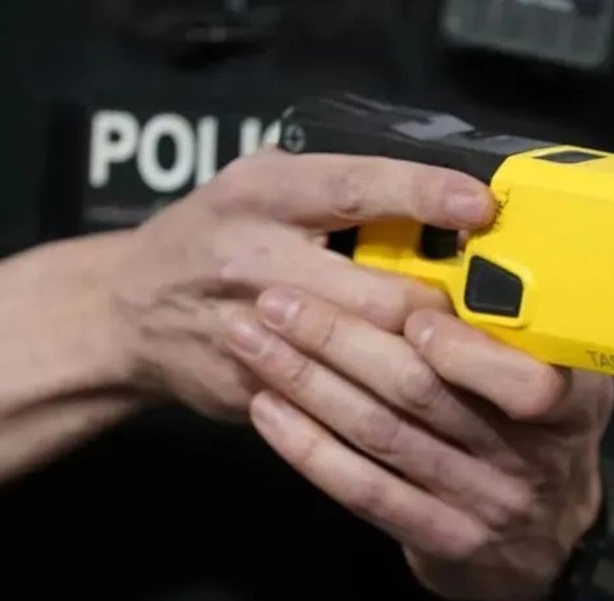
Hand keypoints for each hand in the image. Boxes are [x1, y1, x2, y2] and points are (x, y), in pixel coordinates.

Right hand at [105, 148, 495, 420]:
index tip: (480, 207)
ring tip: (461, 361)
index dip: (424, 196)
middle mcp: (250, 256)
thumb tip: (443, 197)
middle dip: (443, 312)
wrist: (127, 310)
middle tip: (486, 316)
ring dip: (422, 363)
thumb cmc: (217, 234)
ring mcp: (245, 329)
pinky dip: (378, 400)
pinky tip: (409, 398)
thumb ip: (336, 189)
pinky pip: (332, 401)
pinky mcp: (246, 385)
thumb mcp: (262, 187)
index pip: (355, 187)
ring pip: (363, 358)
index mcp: (262, 194)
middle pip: (378, 294)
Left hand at [220, 286, 613, 600]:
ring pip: (380, 434)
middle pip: (424, 395)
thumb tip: (455, 236)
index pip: (529, 384)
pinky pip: (363, 488)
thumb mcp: (566, 375)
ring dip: (307, 381)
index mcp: (571, 403)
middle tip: (277, 299)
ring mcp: (483, 505)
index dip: (466, 352)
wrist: (551, 540)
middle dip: (342, 340)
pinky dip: (308, 446)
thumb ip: (519, 327)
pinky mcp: (439, 539)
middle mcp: (530, 458)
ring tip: (250, 337)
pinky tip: (266, 406)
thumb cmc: (541, 428)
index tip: (412, 313)